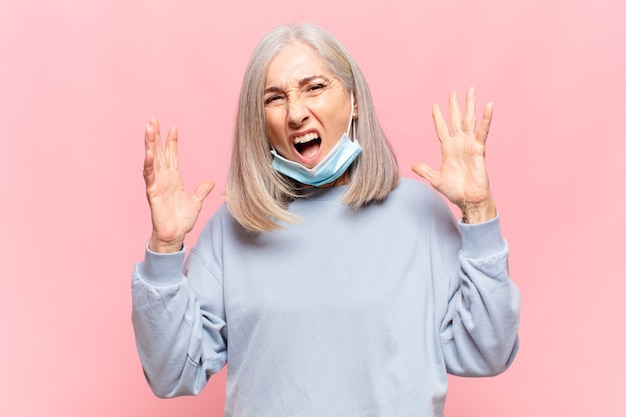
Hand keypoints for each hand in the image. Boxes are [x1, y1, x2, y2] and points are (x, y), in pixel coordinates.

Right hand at [143, 118, 213, 251]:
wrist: (175, 236)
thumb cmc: (181, 221)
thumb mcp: (196, 203)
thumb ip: (201, 191)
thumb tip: (210, 182)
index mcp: (173, 179)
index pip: (172, 156)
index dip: (172, 142)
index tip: (173, 127)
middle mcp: (163, 179)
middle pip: (159, 153)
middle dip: (156, 137)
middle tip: (153, 120)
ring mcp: (157, 185)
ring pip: (152, 161)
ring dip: (150, 145)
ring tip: (148, 129)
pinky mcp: (152, 194)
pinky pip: (149, 177)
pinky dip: (149, 165)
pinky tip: (149, 153)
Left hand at [412, 87, 495, 222]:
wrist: (469, 200)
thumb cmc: (455, 191)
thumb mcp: (436, 179)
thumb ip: (425, 170)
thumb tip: (414, 165)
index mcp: (447, 149)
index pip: (442, 129)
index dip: (438, 118)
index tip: (435, 106)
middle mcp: (459, 144)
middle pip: (456, 120)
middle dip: (454, 106)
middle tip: (453, 92)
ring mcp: (469, 144)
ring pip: (469, 120)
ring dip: (470, 105)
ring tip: (471, 90)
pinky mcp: (479, 149)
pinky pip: (482, 131)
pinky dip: (486, 118)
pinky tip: (488, 106)